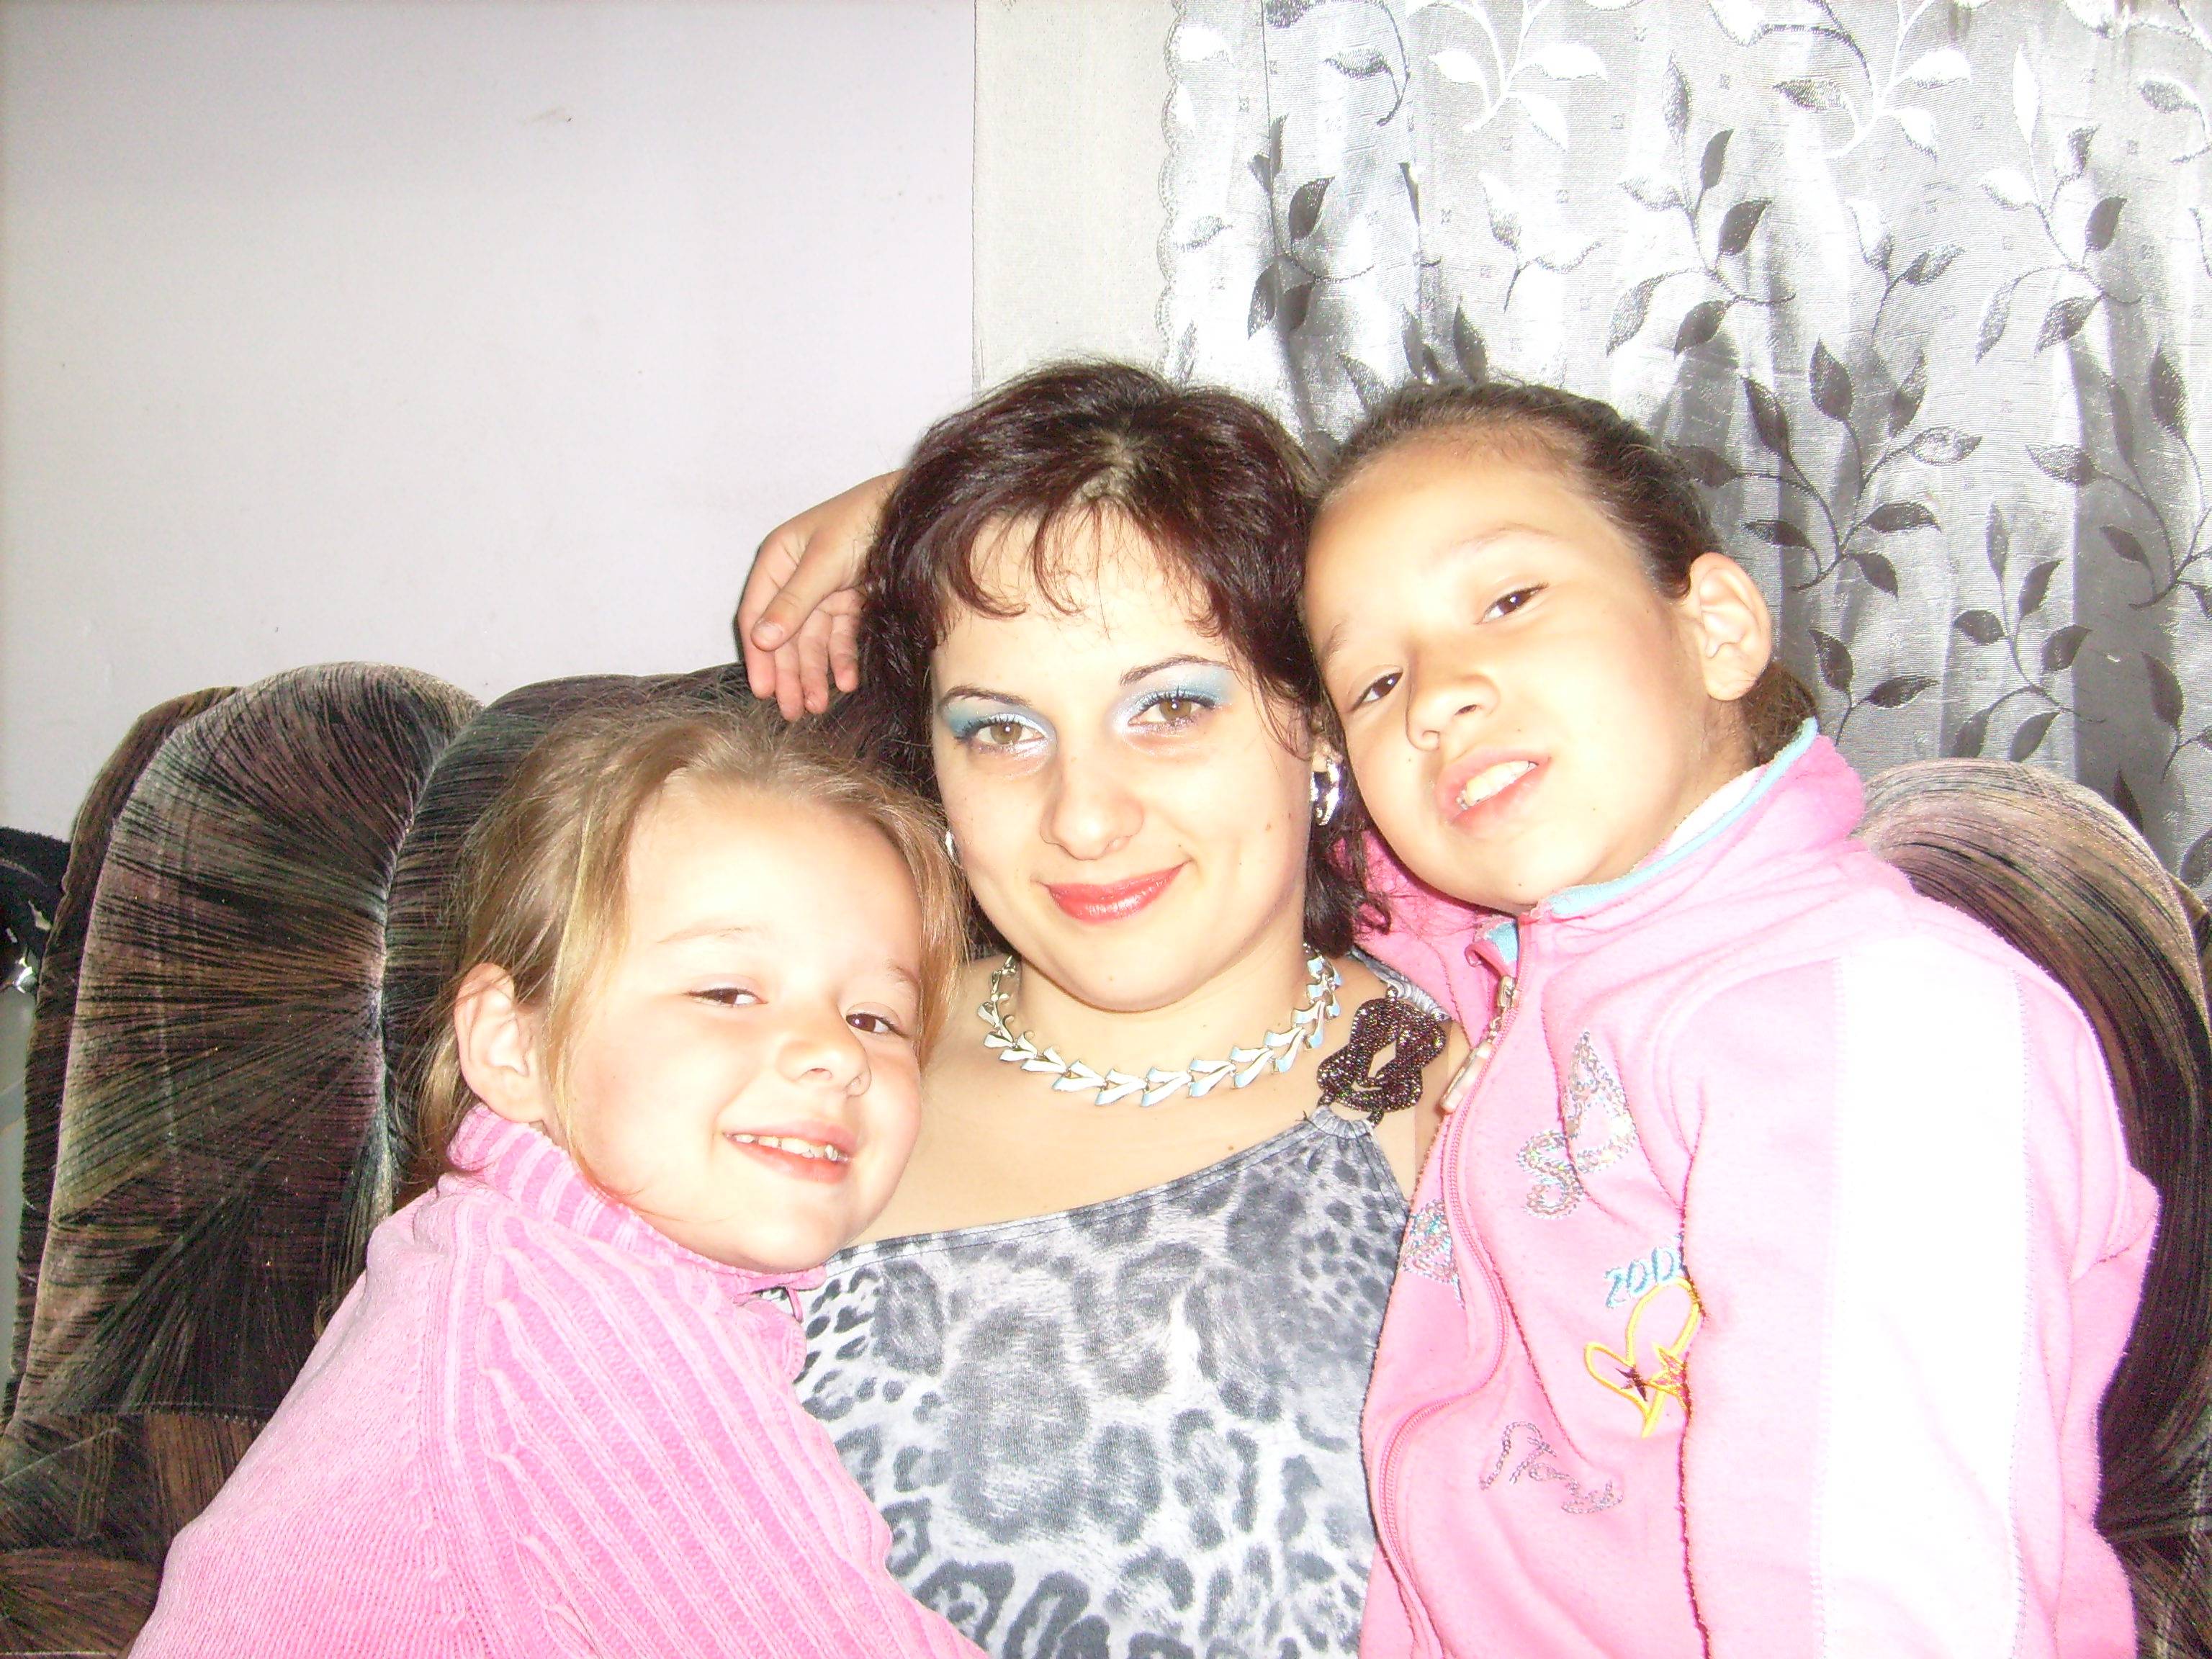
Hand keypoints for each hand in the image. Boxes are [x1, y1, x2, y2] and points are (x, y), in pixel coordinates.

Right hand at [734, 472, 898, 717]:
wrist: (915, 512)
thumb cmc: (864, 521)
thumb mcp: (824, 562)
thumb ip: (794, 602)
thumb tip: (761, 640)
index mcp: (779, 559)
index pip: (757, 614)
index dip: (759, 654)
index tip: (763, 690)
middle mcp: (797, 578)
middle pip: (786, 635)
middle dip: (788, 673)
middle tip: (790, 711)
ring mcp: (827, 591)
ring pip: (813, 641)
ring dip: (814, 674)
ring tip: (817, 706)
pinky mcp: (854, 601)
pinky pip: (842, 637)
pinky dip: (842, 660)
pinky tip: (846, 683)